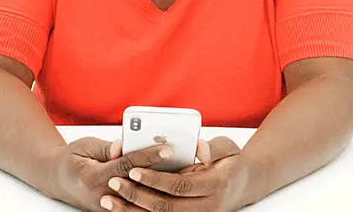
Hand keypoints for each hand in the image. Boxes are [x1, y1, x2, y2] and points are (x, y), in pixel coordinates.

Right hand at [46, 136, 175, 211]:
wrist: (57, 180)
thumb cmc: (71, 160)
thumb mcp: (85, 146)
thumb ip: (106, 148)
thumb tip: (123, 145)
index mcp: (93, 178)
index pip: (127, 166)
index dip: (148, 157)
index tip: (167, 148)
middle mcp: (102, 197)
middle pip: (138, 185)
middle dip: (161, 172)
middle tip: (181, 161)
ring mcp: (108, 207)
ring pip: (141, 200)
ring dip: (160, 186)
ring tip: (181, 172)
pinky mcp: (113, 211)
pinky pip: (136, 205)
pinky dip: (152, 194)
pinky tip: (167, 184)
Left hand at [100, 136, 248, 211]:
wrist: (244, 185)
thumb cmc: (232, 162)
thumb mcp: (229, 148)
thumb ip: (214, 147)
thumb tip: (200, 149)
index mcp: (214, 186)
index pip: (179, 186)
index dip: (154, 180)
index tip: (133, 170)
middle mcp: (206, 208)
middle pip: (165, 207)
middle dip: (136, 196)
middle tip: (114, 183)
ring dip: (132, 211)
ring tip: (109, 200)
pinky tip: (121, 210)